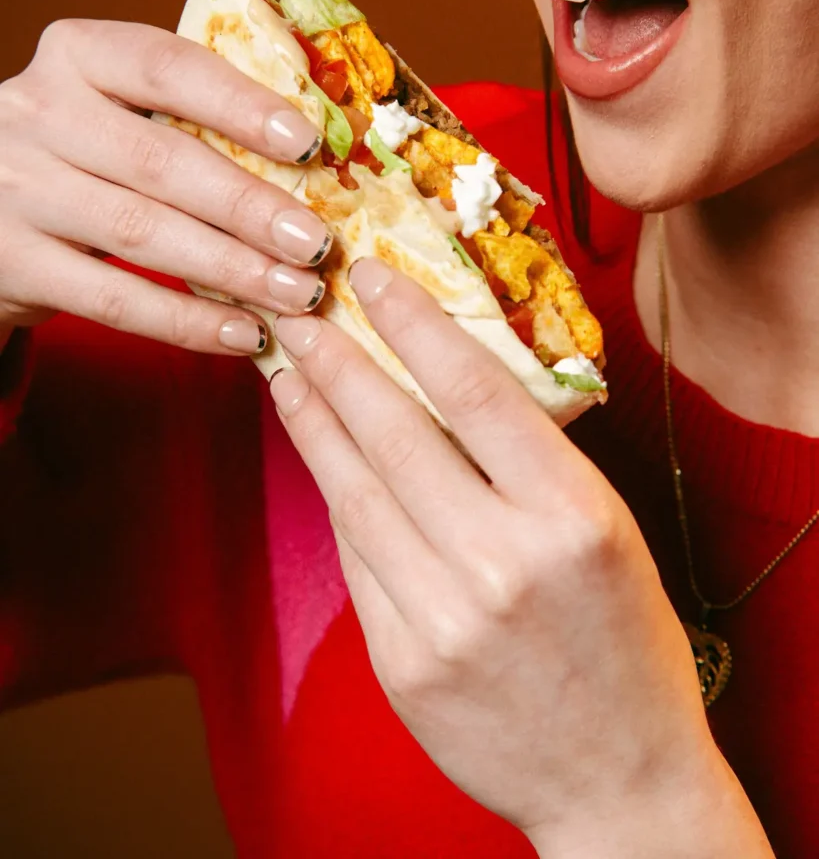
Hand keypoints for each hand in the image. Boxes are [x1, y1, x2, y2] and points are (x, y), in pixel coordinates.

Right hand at [0, 19, 329, 353]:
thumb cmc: (83, 154)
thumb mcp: (117, 113)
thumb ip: (191, 120)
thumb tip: (319, 160)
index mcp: (79, 56)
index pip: (166, 65)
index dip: (240, 105)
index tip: (309, 144)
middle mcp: (39, 113)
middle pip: (160, 161)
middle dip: (249, 206)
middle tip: (316, 244)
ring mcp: (19, 190)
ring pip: (140, 232)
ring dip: (232, 269)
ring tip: (298, 295)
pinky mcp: (13, 264)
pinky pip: (114, 299)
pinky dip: (188, 321)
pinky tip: (245, 334)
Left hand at [268, 260, 772, 857]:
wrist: (618, 778)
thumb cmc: (624, 644)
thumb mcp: (609, 533)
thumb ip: (534, 465)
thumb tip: (446, 389)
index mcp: (572, 516)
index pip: (475, 392)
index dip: (413, 324)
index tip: (370, 279)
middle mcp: (502, 562)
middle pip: (396, 433)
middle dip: (337, 363)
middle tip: (299, 317)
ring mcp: (442, 618)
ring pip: (355, 492)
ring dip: (314, 424)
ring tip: (288, 377)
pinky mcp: (399, 663)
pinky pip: (355, 557)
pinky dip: (335, 497)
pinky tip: (320, 457)